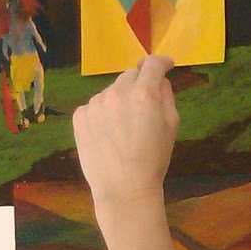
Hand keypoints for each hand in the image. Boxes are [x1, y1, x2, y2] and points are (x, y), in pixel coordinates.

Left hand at [72, 54, 178, 204]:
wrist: (123, 187)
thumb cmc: (153, 159)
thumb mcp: (171, 125)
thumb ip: (166, 96)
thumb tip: (159, 79)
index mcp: (144, 94)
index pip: (152, 64)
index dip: (161, 62)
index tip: (165, 65)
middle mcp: (117, 93)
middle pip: (130, 76)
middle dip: (139, 84)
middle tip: (143, 105)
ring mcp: (95, 104)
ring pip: (111, 92)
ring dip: (119, 100)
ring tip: (123, 127)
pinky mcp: (79, 116)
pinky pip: (94, 106)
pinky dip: (102, 113)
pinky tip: (107, 134)